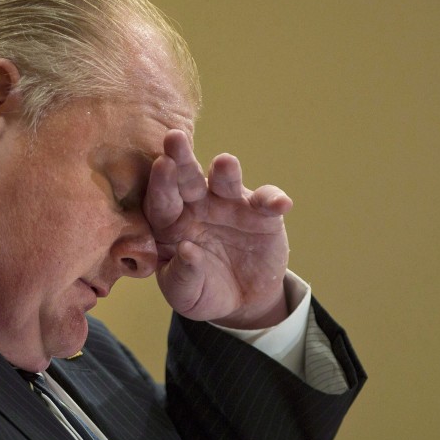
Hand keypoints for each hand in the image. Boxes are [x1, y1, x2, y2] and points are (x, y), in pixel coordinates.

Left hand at [144, 130, 292, 328]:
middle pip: (187, 179)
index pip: (161, 200)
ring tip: (225, 162)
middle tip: (174, 138)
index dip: (160, 184)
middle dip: (181, 158)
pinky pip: (268, 202)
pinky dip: (273, 200)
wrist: (241, 300)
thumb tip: (187, 251)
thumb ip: (182, 276)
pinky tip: (279, 204)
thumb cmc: (201, 291)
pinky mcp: (262, 215)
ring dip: (226, 171)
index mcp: (170, 222)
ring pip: (226, 182)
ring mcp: (230, 206)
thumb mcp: (186, 294)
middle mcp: (197, 205)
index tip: (160, 166)